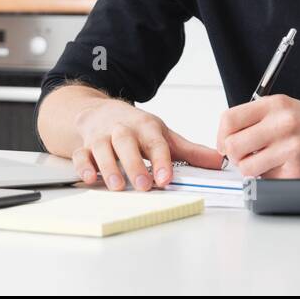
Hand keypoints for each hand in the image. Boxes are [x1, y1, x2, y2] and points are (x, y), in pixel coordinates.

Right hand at [71, 98, 222, 190]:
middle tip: (144, 186)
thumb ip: (190, 151)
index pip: (155, 142)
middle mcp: (123, 130)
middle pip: (127, 143)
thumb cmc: (136, 127)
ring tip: (118, 187)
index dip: (161, 160)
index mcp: (146, 127)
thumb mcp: (164, 135)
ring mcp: (102, 137)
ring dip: (109, 167)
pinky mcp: (85, 145)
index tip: (166, 178)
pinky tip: (90, 178)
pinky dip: (84, 166)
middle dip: (134, 165)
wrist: (101, 112)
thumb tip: (218, 162)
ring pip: (102, 148)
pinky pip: (81, 154)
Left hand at [216, 94, 299, 177]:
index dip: (222, 136)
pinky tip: (288, 170)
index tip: (227, 144)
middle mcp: (282, 122)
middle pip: (233, 145)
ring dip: (253, 171)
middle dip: (236, 156)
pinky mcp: (298, 170)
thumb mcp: (291, 110)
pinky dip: (273, 180)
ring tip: (270, 165)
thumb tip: (229, 137)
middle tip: (248, 158)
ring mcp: (291, 147)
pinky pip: (268, 181)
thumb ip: (261, 119)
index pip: (229, 119)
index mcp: (277, 104)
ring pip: (247, 167)